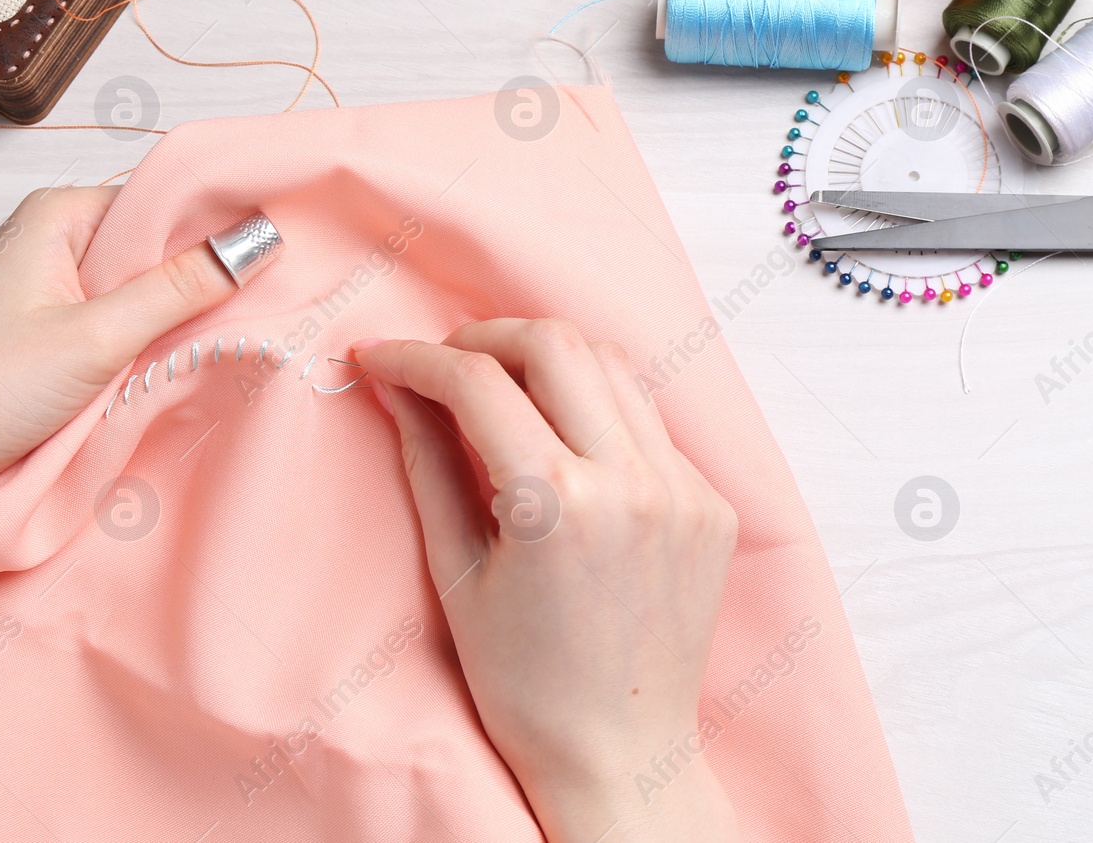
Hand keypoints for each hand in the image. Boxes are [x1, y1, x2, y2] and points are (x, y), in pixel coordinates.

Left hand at [0, 186, 246, 523]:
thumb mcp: (98, 339)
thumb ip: (181, 288)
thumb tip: (257, 239)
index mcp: (55, 214)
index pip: (160, 200)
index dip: (214, 229)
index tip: (274, 258)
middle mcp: (46, 239)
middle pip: (150, 247)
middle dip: (193, 280)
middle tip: (247, 313)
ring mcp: (42, 289)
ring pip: (133, 291)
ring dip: (165, 321)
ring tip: (203, 345)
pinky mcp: (41, 334)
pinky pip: (111, 324)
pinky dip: (137, 346)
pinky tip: (156, 369)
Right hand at [354, 321, 739, 842]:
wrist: (621, 754)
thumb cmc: (526, 685)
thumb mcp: (456, 572)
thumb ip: (427, 462)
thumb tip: (396, 387)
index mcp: (556, 503)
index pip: (475, 382)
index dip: (415, 358)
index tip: (382, 358)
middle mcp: (631, 481)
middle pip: (554, 342)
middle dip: (483, 337)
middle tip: (443, 364)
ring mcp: (683, 489)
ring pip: (612, 365)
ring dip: (547, 360)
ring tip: (501, 389)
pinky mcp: (710, 504)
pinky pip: (648, 421)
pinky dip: (596, 409)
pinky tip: (562, 441)